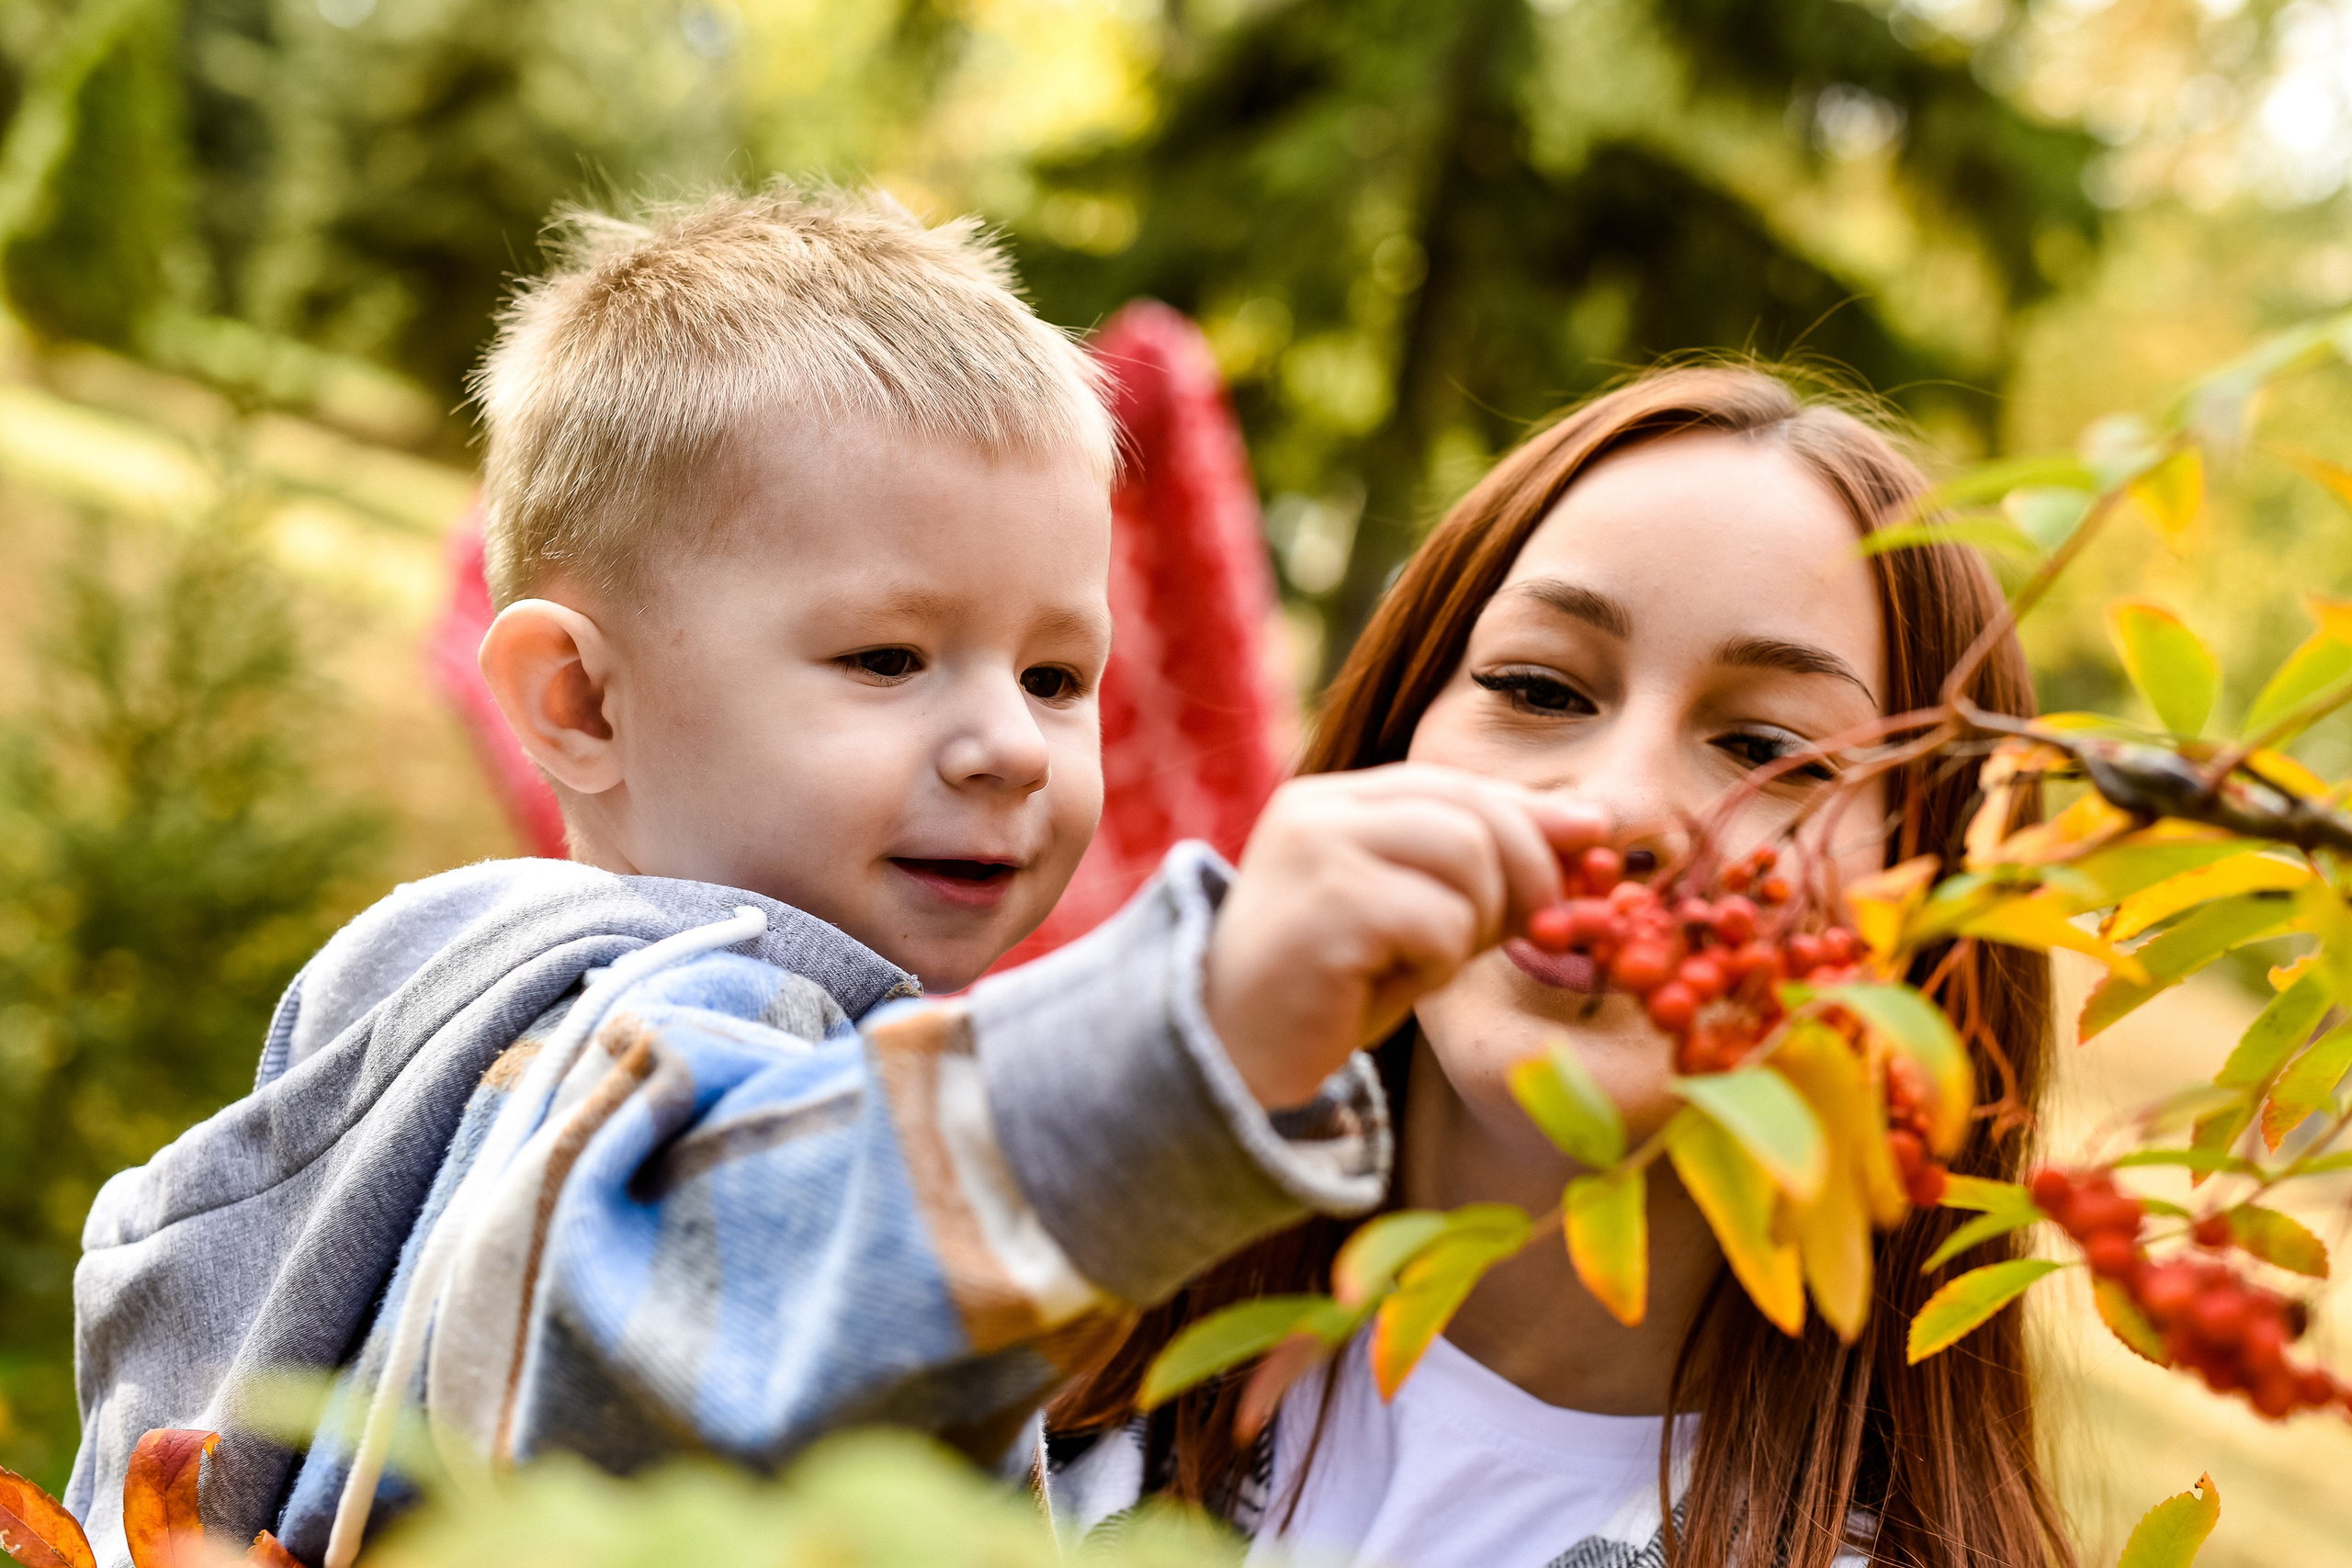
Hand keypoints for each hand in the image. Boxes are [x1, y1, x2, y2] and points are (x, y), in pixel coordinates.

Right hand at [1204, 763, 1610, 1108]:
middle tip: (1530, 933)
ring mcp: (1318, 849)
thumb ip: (1476, 870)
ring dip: (1472, 927)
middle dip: (1526, 876)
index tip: (1594, 840)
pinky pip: (1439, 921)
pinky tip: (1385, 985)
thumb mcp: (1409, 916)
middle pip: (1475, 813)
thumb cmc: (1326, 993)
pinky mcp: (1328, 904)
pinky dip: (1437, 965)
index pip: (1456, 785)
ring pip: (1468, 858)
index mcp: (1333, 801)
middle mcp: (1320, 809)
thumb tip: (1590, 828)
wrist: (1228, 1061)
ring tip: (1423, 964)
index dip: (1533, 813)